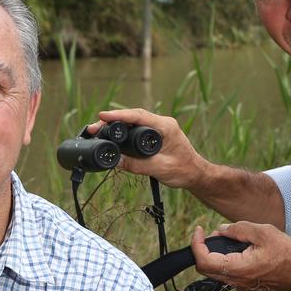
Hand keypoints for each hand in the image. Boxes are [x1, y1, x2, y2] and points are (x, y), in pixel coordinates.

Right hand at [88, 108, 207, 187]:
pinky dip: (124, 131)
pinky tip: (114, 135)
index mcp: (166, 126)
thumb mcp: (159, 169)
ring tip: (99, 130)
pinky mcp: (156, 135)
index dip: (119, 115)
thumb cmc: (184, 171)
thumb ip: (137, 165)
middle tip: (94, 127)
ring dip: (117, 125)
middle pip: (133, 117)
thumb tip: (115, 160)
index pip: (138, 116)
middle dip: (113, 120)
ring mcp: (160, 128)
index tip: (102, 116)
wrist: (196, 175)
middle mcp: (163, 123)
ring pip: (134, 122)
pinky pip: (137, 129)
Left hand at [189, 223, 290, 290]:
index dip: (196, 244)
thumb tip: (221, 230)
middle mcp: (237, 282)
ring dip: (215, 255)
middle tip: (213, 234)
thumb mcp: (263, 232)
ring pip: (216, 272)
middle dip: (203, 249)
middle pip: (205, 269)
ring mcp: (241, 287)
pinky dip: (226, 261)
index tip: (199, 230)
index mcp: (239, 269)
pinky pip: (228, 275)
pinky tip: (239, 250)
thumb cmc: (287, 253)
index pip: (204, 261)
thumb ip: (239, 229)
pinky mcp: (247, 287)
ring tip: (227, 239)